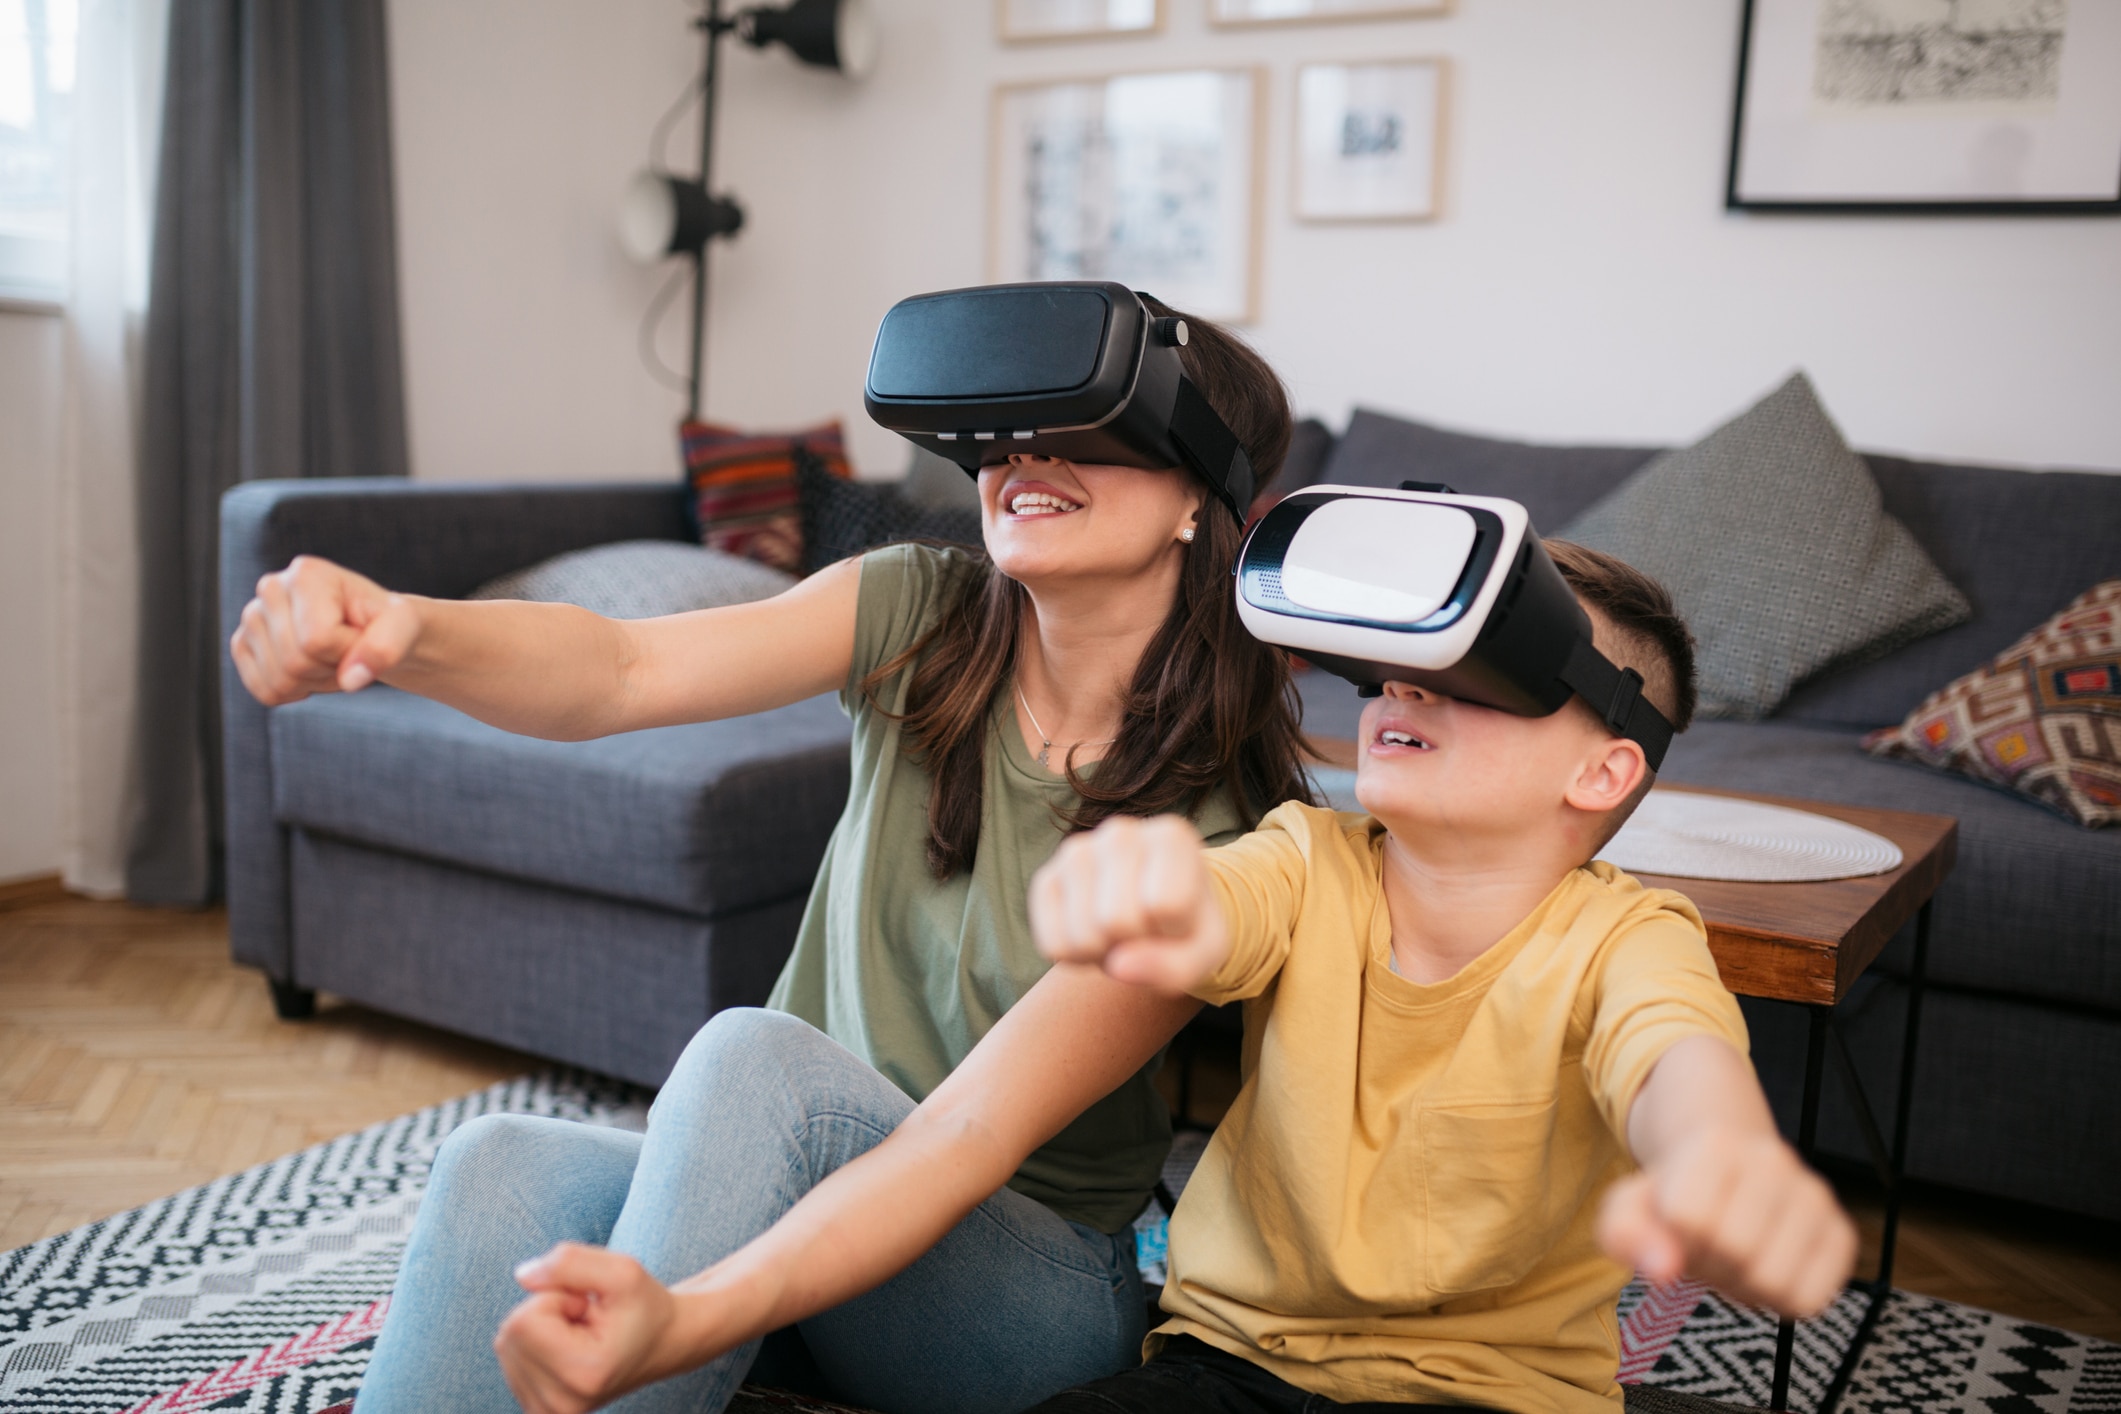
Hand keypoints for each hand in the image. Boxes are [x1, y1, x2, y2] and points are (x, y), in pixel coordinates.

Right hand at [229, 555, 420, 704]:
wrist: (373, 631)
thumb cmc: (389, 624)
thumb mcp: (404, 627)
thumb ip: (386, 647)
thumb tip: (352, 679)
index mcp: (306, 574)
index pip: (317, 640)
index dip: (347, 650)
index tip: (360, 635)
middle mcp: (271, 588)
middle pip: (294, 662)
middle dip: (330, 669)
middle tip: (347, 651)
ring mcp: (251, 617)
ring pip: (278, 681)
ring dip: (314, 682)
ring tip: (331, 657)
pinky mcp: (242, 644)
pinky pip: (264, 691)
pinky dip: (293, 692)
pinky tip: (311, 668)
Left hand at [496, 1243, 690, 1413]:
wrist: (662, 1343)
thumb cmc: (643, 1306)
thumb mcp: (622, 1270)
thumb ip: (569, 1262)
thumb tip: (522, 1275)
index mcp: (583, 1374)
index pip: (525, 1320)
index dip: (558, 1298)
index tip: (591, 1308)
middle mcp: (560, 1404)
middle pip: (511, 1334)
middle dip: (546, 1313)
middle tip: (586, 1320)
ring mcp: (547, 1412)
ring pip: (507, 1346)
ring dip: (541, 1328)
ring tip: (580, 1334)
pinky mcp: (538, 1410)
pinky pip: (511, 1360)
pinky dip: (536, 1345)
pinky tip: (568, 1348)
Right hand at [1031, 815, 1228, 994]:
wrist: (1155, 911)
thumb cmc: (1185, 927)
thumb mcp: (1204, 952)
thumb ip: (1175, 966)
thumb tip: (1118, 965)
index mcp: (1172, 836)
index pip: (1166, 905)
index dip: (1174, 931)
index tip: (1178, 918)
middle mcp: (1120, 832)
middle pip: (1118, 921)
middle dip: (1135, 944)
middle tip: (1147, 930)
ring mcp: (1077, 852)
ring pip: (1084, 936)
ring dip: (1105, 954)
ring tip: (1122, 933)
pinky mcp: (1046, 879)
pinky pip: (1054, 945)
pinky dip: (1076, 958)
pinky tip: (1095, 935)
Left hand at [1597, 1127, 1857, 1319]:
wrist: (1725, 1178)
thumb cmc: (1675, 1199)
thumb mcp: (1629, 1208)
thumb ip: (1625, 1235)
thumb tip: (1662, 1271)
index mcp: (1717, 1145)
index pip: (1689, 1217)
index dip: (1674, 1237)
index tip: (1678, 1225)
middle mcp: (1774, 1161)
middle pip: (1734, 1251)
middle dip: (1710, 1263)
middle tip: (1707, 1247)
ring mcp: (1814, 1196)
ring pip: (1773, 1281)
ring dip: (1744, 1287)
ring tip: (1734, 1258)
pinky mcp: (1841, 1233)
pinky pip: (1810, 1298)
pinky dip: (1780, 1300)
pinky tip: (1766, 1269)